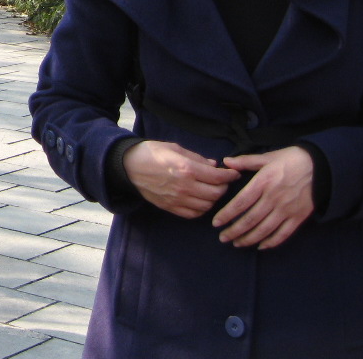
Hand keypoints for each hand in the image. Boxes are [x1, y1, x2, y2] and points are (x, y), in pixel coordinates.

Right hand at [122, 140, 240, 218]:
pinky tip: (200, 201)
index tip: (234, 174)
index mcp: (187, 168)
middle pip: (216, 194)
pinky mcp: (171, 207)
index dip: (230, 176)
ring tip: (212, 191)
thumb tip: (214, 165)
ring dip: (213, 199)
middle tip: (223, 182)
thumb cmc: (151, 153)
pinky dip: (201, 209)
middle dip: (224, 188)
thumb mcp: (174, 148)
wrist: (128, 166)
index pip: (218, 177)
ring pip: (207, 206)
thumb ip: (197, 157)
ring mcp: (178, 199)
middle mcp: (185, 186)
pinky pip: (194, 214)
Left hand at [213, 147, 313, 248]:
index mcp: (263, 182)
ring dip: (249, 239)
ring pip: (264, 229)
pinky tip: (261, 246)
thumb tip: (225, 162)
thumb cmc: (291, 159)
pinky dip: (271, 242)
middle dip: (234, 231)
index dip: (227, 214)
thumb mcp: (267, 157)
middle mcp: (273, 198)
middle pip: (250, 219)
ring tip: (237, 243)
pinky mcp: (298, 217)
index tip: (216, 223)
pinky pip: (283, 234)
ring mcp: (287, 210)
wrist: (321, 167)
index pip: (241, 202)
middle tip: (222, 238)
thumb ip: (245, 161)